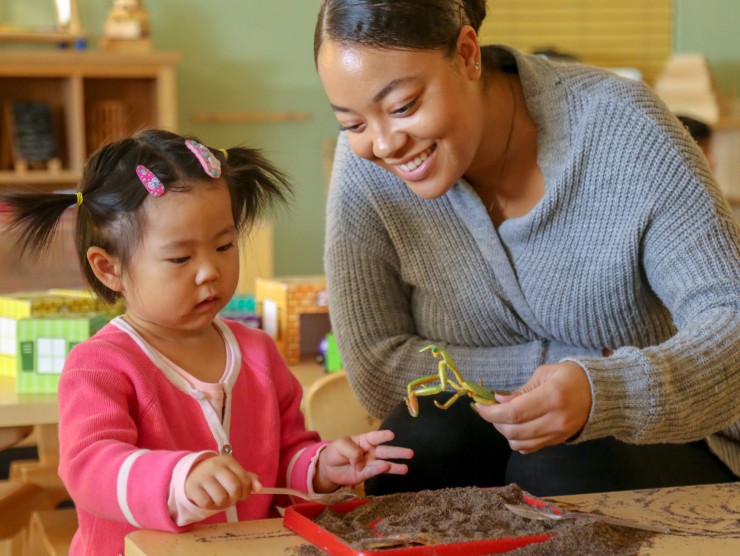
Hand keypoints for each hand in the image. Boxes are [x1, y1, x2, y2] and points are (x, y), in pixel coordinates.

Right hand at [184, 455, 260, 510]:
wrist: (193, 473)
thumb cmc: (219, 475)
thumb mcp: (234, 473)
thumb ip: (249, 480)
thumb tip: (259, 488)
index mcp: (228, 461)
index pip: (244, 480)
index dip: (247, 491)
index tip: (243, 494)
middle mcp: (215, 466)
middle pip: (234, 488)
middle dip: (236, 498)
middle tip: (231, 498)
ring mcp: (203, 476)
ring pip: (221, 499)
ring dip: (223, 504)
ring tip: (220, 498)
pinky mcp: (192, 487)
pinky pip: (207, 503)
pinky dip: (210, 506)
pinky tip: (210, 499)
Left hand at [313, 430, 412, 492]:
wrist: (328, 468)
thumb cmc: (336, 451)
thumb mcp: (340, 445)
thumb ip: (352, 451)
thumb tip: (362, 462)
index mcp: (364, 440)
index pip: (375, 437)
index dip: (383, 436)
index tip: (392, 435)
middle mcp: (370, 451)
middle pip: (385, 451)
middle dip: (397, 452)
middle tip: (410, 453)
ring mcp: (369, 463)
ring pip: (384, 463)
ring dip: (395, 465)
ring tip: (406, 468)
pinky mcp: (366, 474)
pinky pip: (374, 472)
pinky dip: (381, 471)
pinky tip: (389, 468)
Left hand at [475, 361, 591, 453]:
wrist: (601, 393)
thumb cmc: (570, 377)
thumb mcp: (544, 374)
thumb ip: (521, 391)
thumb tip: (498, 401)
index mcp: (552, 397)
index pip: (514, 413)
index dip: (491, 413)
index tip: (479, 406)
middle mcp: (555, 420)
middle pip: (514, 431)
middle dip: (495, 421)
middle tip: (490, 409)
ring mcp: (558, 434)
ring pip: (520, 443)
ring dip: (505, 432)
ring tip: (503, 417)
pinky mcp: (558, 442)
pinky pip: (530, 449)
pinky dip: (517, 440)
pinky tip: (516, 427)